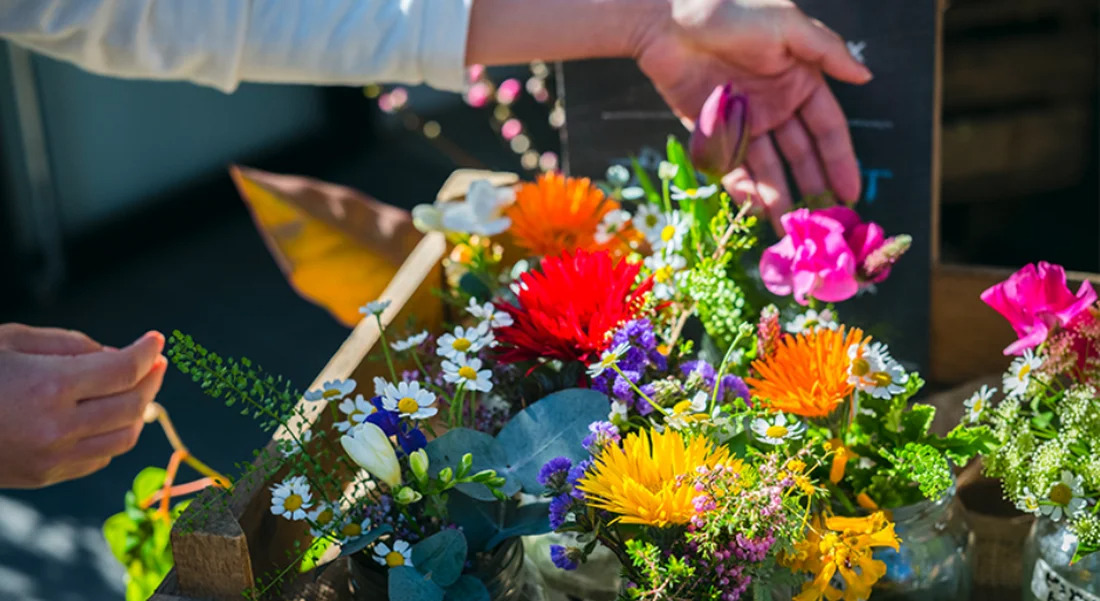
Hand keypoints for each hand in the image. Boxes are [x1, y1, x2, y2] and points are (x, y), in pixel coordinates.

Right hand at [0, 324, 166, 487]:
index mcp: (48, 387)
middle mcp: (56, 427)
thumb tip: (119, 356)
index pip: (123, 371)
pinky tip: (110, 415)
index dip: (146, 353)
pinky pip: (100, 458)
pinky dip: (114, 435)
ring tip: (139, 387)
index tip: (156, 339)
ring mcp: (51, 458)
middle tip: (155, 362)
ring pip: (124, 438)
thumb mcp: (12, 341)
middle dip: (150, 379)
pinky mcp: (45, 477)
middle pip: (132, 405)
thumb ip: (71, 346)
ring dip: (139, 411)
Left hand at [633, 0, 872, 229]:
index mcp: (799, 81)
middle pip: (799, 156)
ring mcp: (743, 122)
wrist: (667, 22)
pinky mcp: (712, 131)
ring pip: (766, 168)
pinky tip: (754, 209)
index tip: (850, 193)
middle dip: (811, 188)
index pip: (827, 129)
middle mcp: (775, 105)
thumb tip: (865, 75)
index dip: (839, 161)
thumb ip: (827, 51)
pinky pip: (731, 166)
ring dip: (777, 196)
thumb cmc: (730, 13)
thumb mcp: (787, 24)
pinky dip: (742, 188)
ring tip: (787, 226)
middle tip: (822, 222)